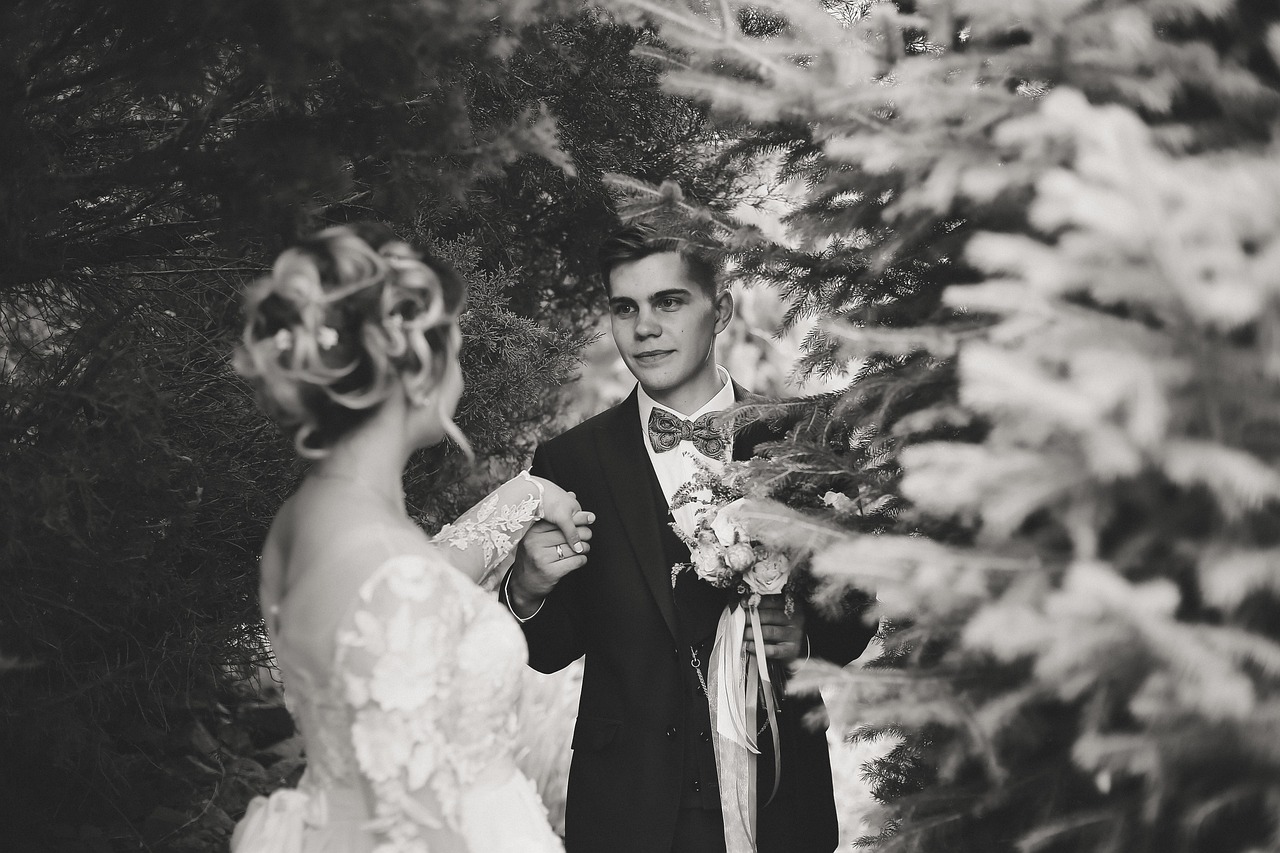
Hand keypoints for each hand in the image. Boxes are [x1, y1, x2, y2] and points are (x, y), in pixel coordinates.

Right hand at [508, 481, 593, 617]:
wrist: (523, 584)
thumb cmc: (534, 555)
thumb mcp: (538, 535)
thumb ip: (555, 517)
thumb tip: (572, 495)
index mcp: (532, 531)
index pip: (560, 521)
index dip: (577, 519)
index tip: (587, 518)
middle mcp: (534, 543)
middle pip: (569, 533)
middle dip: (584, 534)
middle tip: (588, 536)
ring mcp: (541, 558)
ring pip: (574, 547)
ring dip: (584, 548)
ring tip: (583, 548)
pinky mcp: (550, 572)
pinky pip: (575, 561)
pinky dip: (581, 560)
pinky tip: (579, 559)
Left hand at [742, 594, 805, 664]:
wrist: (797, 649)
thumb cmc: (783, 628)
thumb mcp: (780, 615)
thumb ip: (766, 609)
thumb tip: (745, 604)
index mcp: (792, 607)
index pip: (773, 601)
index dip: (757, 602)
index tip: (743, 603)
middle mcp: (796, 619)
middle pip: (770, 616)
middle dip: (752, 617)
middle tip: (739, 618)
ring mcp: (794, 635)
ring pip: (770, 631)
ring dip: (752, 632)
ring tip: (741, 632)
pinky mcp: (791, 650)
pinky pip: (772, 649)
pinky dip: (758, 647)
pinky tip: (748, 645)